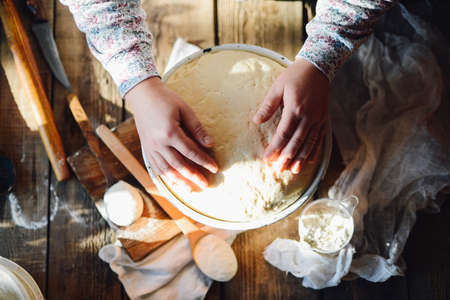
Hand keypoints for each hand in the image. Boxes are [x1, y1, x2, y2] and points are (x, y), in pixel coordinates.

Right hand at [126, 77, 217, 189]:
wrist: (142, 94)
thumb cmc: (166, 99)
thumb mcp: (185, 110)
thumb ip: (197, 128)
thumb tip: (210, 144)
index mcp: (170, 132)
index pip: (191, 152)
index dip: (204, 161)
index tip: (215, 168)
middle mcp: (158, 143)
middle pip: (179, 165)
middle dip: (193, 176)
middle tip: (205, 184)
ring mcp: (150, 147)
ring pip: (166, 170)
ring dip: (179, 181)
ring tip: (191, 189)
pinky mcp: (146, 148)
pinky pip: (156, 167)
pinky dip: (166, 177)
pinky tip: (174, 182)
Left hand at [253, 58, 328, 173]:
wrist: (318, 67)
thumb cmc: (294, 76)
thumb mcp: (277, 87)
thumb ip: (268, 105)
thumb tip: (256, 121)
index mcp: (295, 108)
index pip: (283, 134)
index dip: (275, 148)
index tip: (267, 159)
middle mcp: (308, 116)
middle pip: (296, 142)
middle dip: (286, 157)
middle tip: (278, 170)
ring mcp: (318, 119)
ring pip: (309, 143)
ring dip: (301, 158)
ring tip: (293, 170)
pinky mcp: (324, 119)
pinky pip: (320, 138)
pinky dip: (314, 150)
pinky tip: (309, 160)